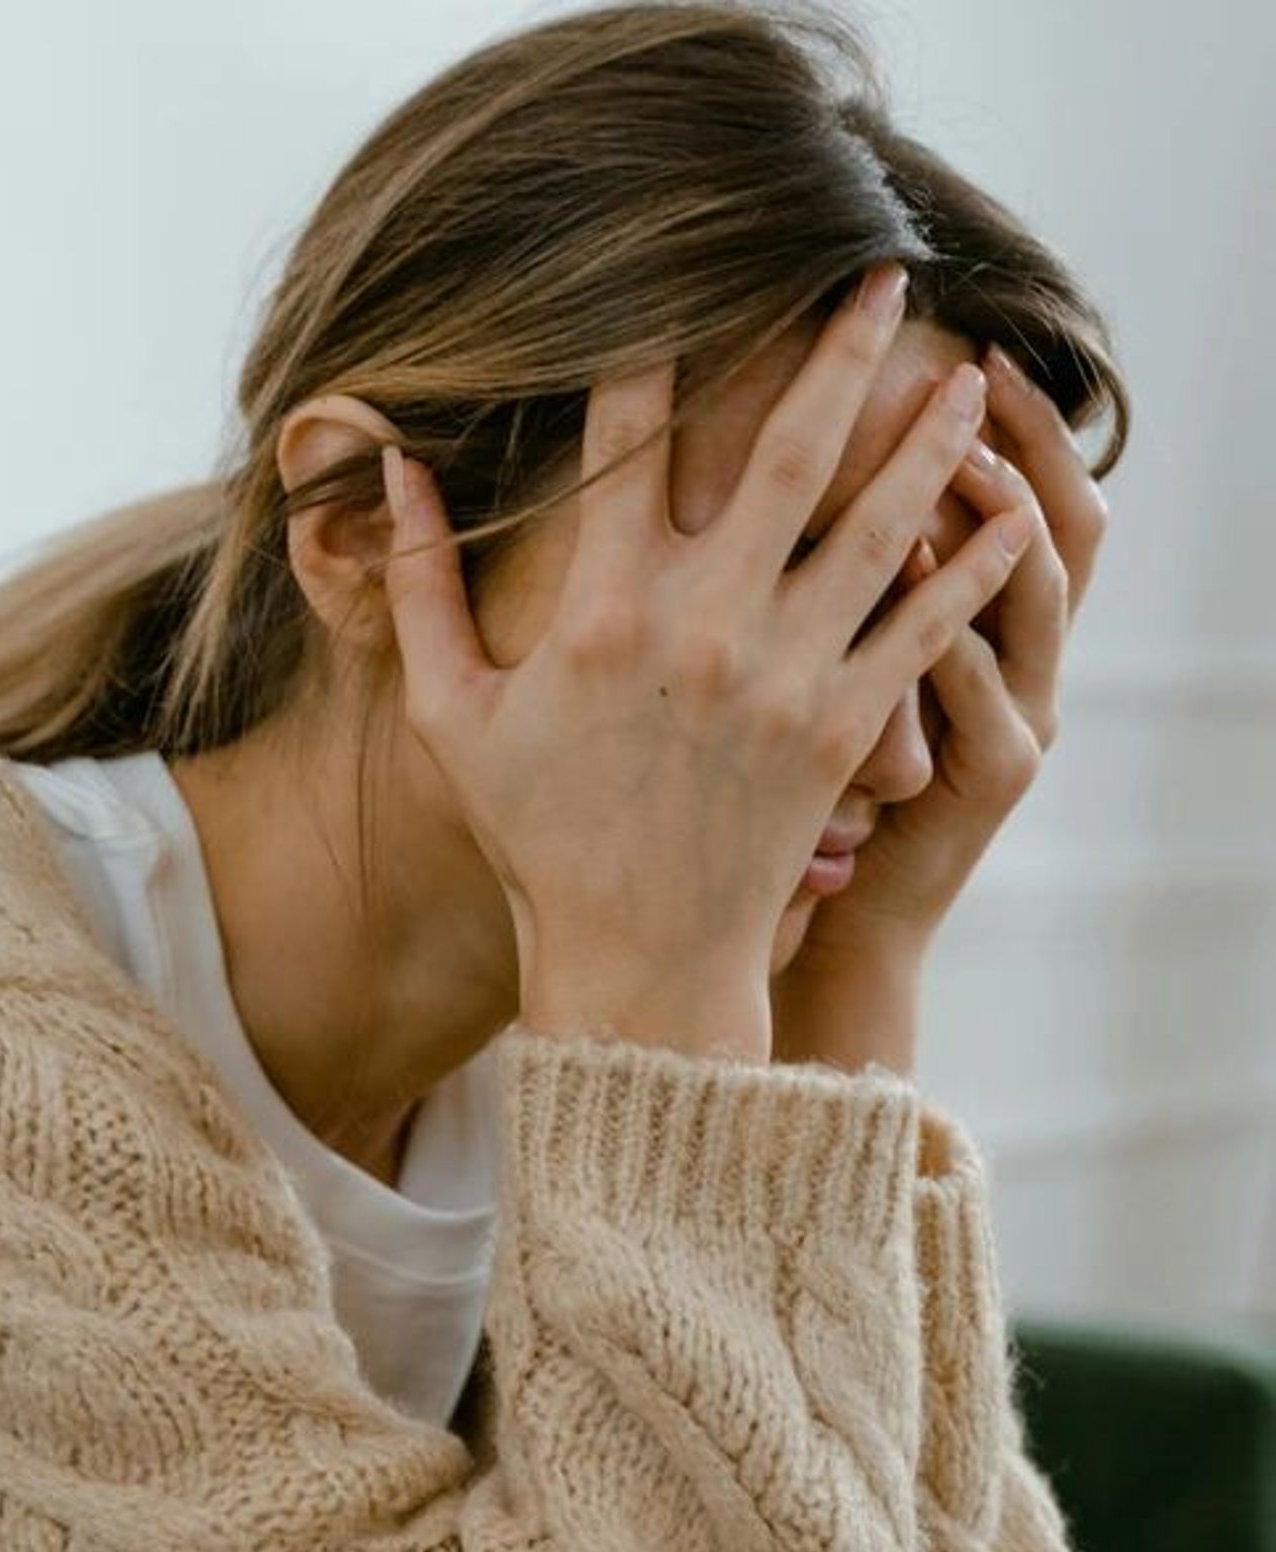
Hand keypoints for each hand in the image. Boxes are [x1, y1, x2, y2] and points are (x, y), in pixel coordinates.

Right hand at [377, 262, 1035, 1057]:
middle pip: (791, 450)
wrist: (636, 955)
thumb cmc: (536, 833)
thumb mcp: (450, 714)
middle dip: (842, 350)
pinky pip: (924, 628)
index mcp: (602, 608)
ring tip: (971, 372)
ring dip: (928, 438)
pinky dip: (973, 567)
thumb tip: (393, 470)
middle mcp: (704, 623)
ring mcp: (784, 673)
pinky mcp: (843, 727)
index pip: (632, 437)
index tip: (684, 275)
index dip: (656, 342)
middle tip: (883, 273)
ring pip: (878, 524)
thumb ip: (420, 588)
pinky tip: (1010, 513)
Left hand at [771, 341, 1109, 1072]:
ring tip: (955, 451)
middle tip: (970, 364)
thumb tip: (785, 476)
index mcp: (970, 624)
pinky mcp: (991, 776)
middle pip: (1055, 519)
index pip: (1008, 493)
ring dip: (999, 520)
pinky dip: (960, 633)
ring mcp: (1014, 714)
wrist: (825, 918)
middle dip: (1021, 439)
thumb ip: (825, 587)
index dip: (1005, 421)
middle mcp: (1015, 658)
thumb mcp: (832, 680)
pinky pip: (985, 694)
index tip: (954, 344)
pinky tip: (918, 574)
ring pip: (1035, 597)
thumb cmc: (802, 797)